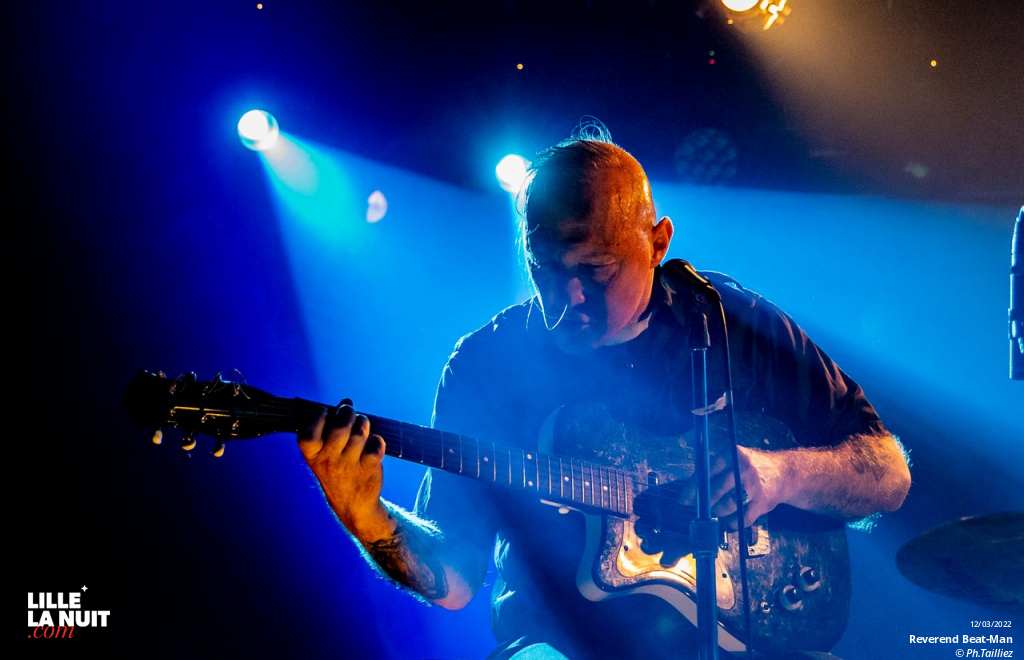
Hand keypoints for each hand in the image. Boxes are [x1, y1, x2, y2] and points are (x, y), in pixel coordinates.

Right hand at [298, 399, 391, 540]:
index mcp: (312, 456)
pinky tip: (373, 443)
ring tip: (362, 425)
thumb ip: (330, 428)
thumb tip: (346, 401)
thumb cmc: (337, 469)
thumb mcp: (324, 454)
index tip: (324, 411)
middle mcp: (329, 461)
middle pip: (340, 428)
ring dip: (363, 423)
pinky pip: (376, 445)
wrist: (353, 505)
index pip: (307, 435)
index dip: (316, 417)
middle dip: (347, 412)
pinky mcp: (369, 468)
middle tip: (349, 411)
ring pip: (360, 433)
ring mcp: (349, 466)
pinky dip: (377, 440)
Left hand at [681, 446, 785, 530]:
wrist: (784, 473)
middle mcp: (744, 470)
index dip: (694, 487)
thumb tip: (693, 489)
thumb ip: (716, 470)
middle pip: (718, 489)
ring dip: (719, 512)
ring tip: (717, 512)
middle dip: (705, 502)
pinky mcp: (763, 503)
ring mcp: (754, 487)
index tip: (685, 499)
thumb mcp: (735, 459)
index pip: (709, 471)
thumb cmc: (751, 467)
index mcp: (733, 455)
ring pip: (729, 505)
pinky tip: (729, 521)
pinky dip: (732, 523)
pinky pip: (742, 518)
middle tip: (699, 508)